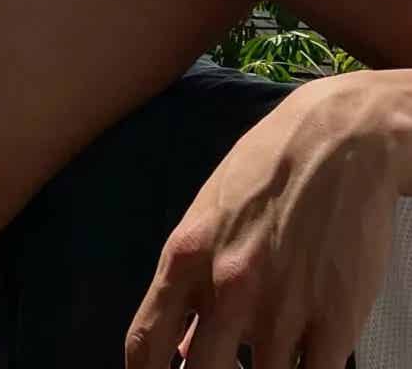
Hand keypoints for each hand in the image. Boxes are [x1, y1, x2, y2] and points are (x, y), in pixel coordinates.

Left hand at [126, 72, 400, 368]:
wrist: (338, 138)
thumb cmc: (268, 168)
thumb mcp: (210, 211)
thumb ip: (191, 280)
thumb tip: (180, 345)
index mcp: (186, 256)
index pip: (146, 346)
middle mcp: (227, 287)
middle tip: (226, 365)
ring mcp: (281, 307)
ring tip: (272, 353)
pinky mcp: (335, 319)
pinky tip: (305, 360)